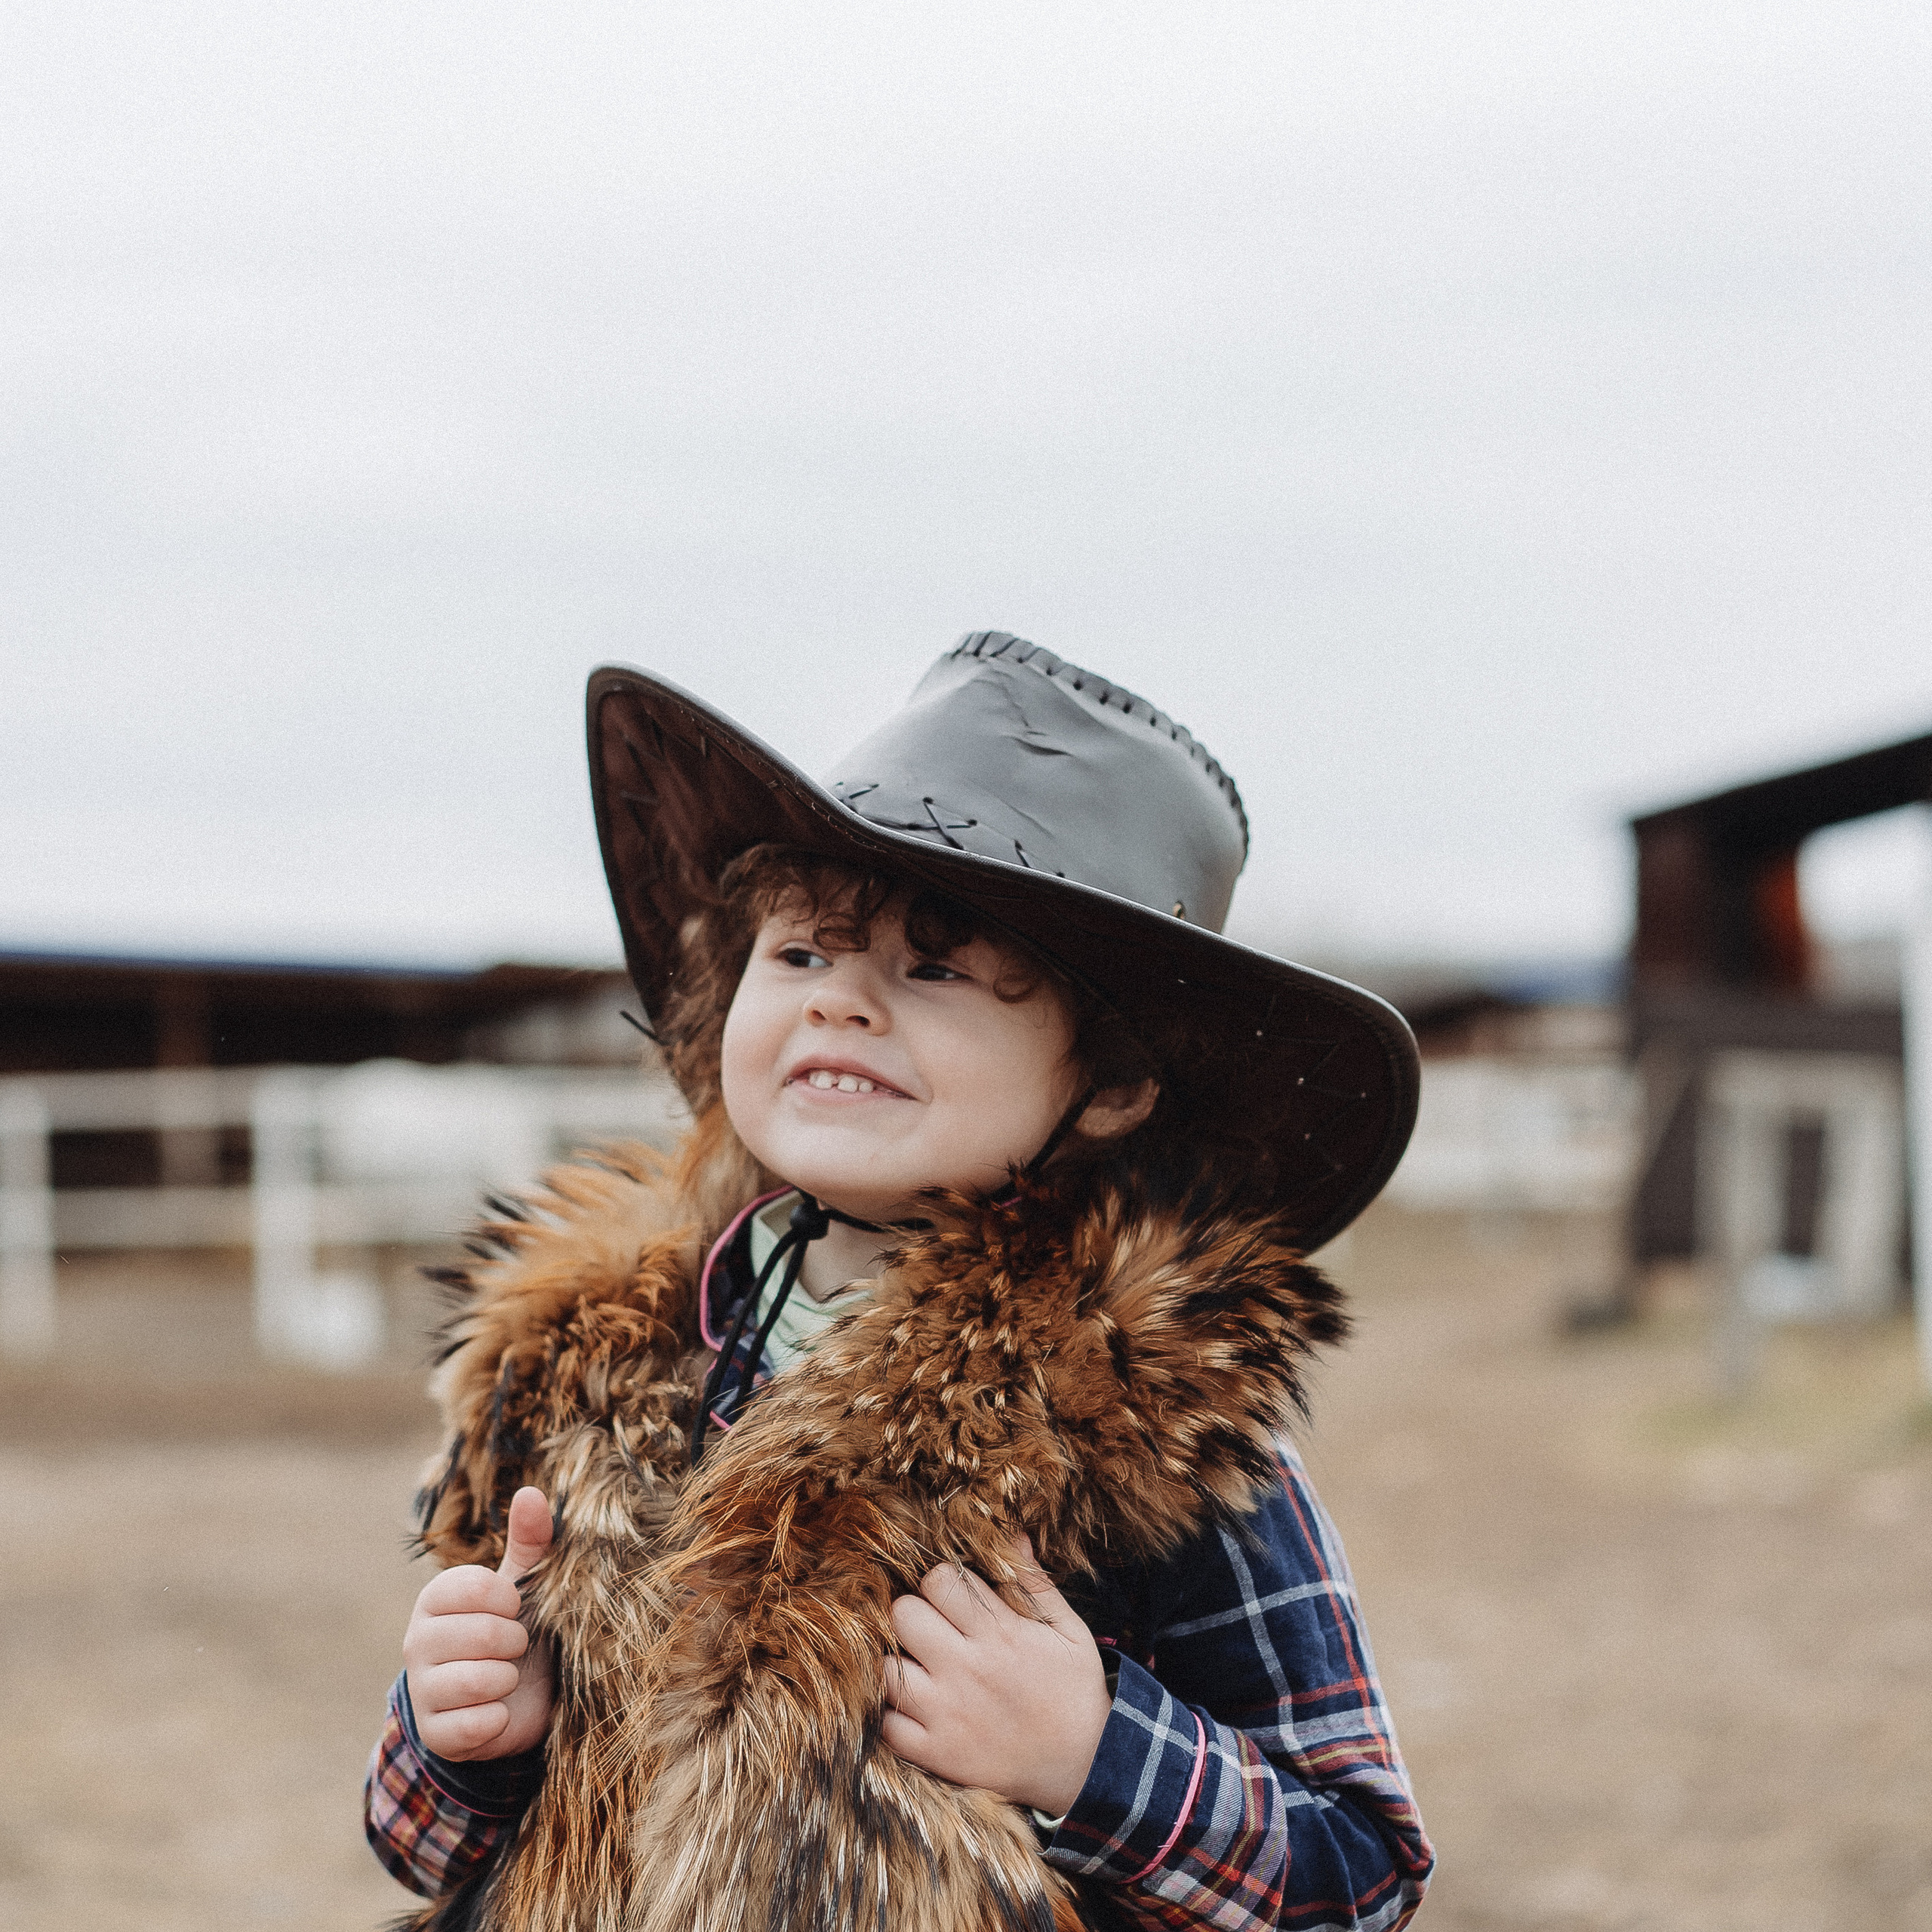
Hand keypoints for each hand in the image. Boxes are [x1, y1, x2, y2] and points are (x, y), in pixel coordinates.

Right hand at [403, 1486, 555, 1761]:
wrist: (518, 1699)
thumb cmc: (519, 1627)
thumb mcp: (527, 1583)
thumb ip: (531, 1540)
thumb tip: (530, 1492)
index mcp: (436, 1597)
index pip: (475, 1586)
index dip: (510, 1600)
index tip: (514, 1608)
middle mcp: (416, 1641)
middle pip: (482, 1634)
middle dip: (515, 1642)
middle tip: (515, 1646)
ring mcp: (421, 1690)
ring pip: (478, 1680)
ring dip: (508, 1680)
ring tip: (506, 1677)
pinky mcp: (434, 1734)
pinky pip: (475, 1725)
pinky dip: (499, 1719)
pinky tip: (497, 1712)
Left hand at [881, 1536, 1111, 1817]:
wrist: (1088, 1767)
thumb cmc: (1075, 1690)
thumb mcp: (1068, 1630)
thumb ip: (1034, 1583)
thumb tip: (1010, 1536)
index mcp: (999, 1633)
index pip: (937, 1580)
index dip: (940, 1582)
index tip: (953, 1598)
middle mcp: (967, 1669)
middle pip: (902, 1615)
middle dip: (914, 1614)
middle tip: (932, 1630)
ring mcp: (948, 1714)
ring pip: (886, 1667)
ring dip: (900, 1663)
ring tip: (922, 1668)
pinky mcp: (938, 1754)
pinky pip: (888, 1726)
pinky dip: (894, 1716)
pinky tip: (916, 1709)